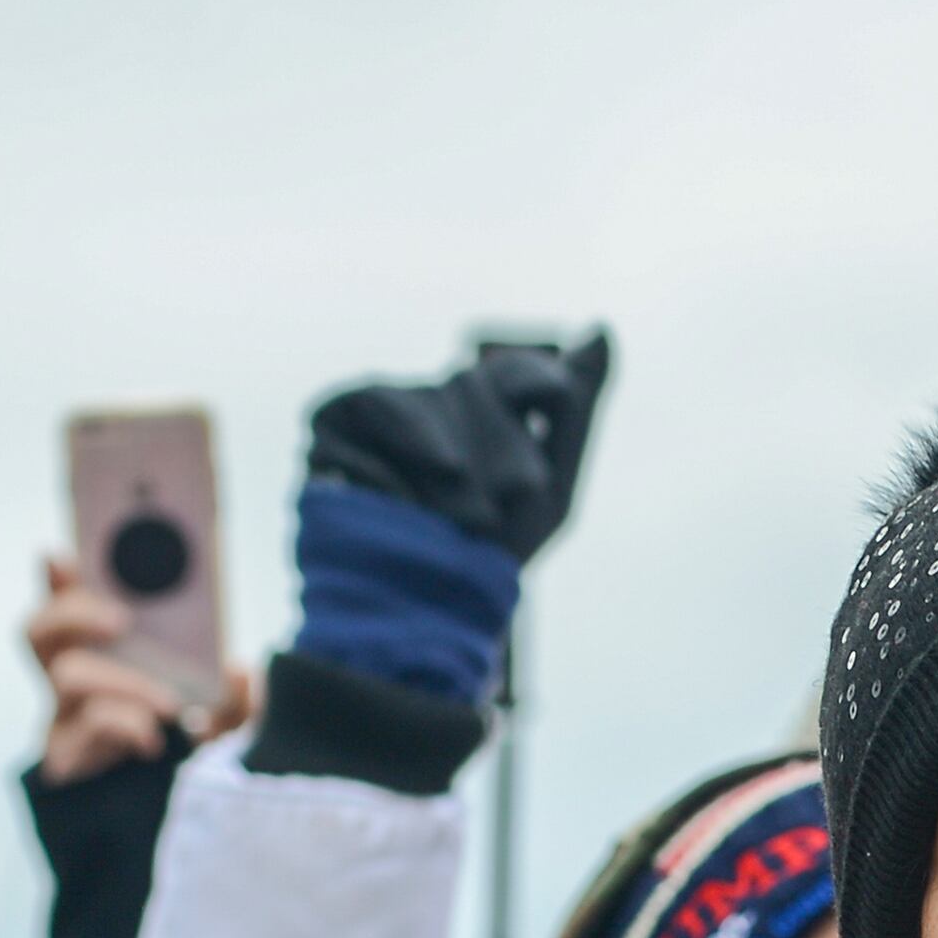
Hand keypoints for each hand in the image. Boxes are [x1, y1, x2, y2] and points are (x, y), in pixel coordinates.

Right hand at [29, 553, 252, 784]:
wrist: (189, 834)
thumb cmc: (198, 772)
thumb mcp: (228, 729)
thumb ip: (237, 700)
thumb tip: (240, 670)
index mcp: (107, 665)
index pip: (71, 611)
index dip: (58, 583)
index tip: (60, 556)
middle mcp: (76, 691)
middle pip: (39, 633)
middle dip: (72, 613)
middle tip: (120, 621)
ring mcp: (64, 727)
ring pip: (67, 678)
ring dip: (123, 682)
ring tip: (167, 705)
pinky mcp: (65, 766)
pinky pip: (77, 732)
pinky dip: (118, 725)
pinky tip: (150, 739)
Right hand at [303, 332, 613, 562]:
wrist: (416, 608)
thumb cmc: (488, 558)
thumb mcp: (550, 489)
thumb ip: (575, 407)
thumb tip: (601, 329)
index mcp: (486, 412)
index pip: (528, 376)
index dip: (541, 408)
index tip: (537, 465)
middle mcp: (436, 403)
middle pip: (483, 384)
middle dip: (499, 456)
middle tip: (491, 517)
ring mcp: (384, 409)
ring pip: (434, 395)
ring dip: (455, 466)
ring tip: (458, 518)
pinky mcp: (335, 420)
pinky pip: (376, 403)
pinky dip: (404, 449)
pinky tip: (409, 500)